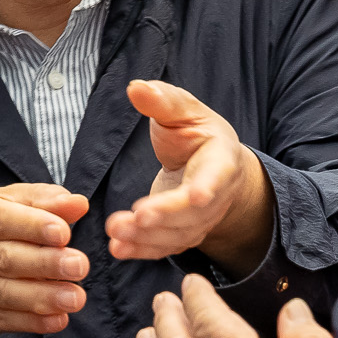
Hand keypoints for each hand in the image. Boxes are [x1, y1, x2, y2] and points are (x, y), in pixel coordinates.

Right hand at [0, 184, 89, 337]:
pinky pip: (5, 321)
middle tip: (79, 265)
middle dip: (45, 263)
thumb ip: (42, 200)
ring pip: (5, 293)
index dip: (32, 226)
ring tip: (75, 297)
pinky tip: (59, 319)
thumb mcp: (7, 202)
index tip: (63, 232)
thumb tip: (78, 204)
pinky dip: (33, 323)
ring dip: (43, 297)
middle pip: (4, 258)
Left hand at [107, 80, 272, 271]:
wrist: (208, 165)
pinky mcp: (181, 234)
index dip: (207, 187)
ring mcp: (200, 220)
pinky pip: (163, 247)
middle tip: (135, 218)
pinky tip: (118, 249)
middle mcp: (215, 197)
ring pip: (177, 235)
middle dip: (164, 217)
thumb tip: (135, 87)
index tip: (196, 196)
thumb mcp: (183, 110)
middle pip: (193, 213)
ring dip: (146, 238)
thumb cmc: (195, 133)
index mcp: (221, 161)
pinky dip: (141, 250)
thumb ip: (162, 100)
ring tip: (116, 232)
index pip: (217, 176)